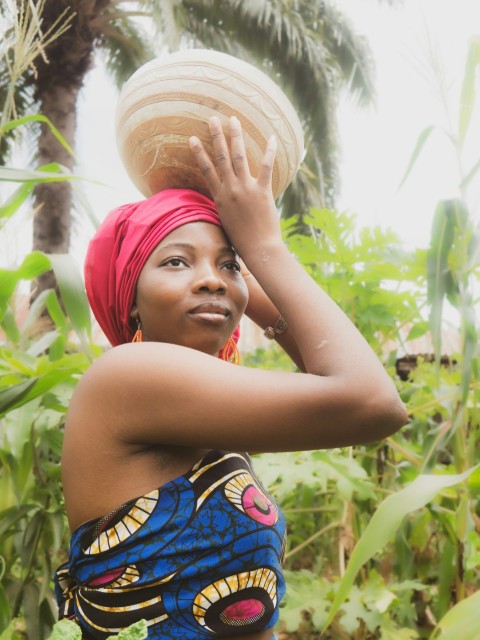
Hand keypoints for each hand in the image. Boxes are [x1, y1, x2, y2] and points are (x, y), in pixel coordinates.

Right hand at [189, 116, 281, 259]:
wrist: (258, 248)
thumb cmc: (242, 238)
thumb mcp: (226, 219)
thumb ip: (224, 204)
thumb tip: (224, 196)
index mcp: (220, 197)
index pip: (206, 170)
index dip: (199, 153)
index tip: (192, 138)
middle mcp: (230, 190)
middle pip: (221, 157)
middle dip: (216, 136)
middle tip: (213, 118)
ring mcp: (246, 189)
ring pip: (238, 157)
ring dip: (235, 136)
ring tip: (233, 120)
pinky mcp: (262, 191)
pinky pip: (265, 167)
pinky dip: (269, 151)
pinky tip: (271, 138)